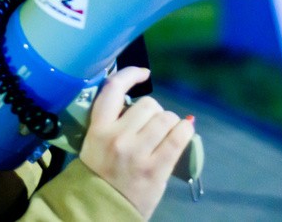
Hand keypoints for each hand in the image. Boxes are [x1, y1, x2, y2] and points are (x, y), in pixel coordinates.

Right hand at [79, 67, 193, 219]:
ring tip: (164, 135)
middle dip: (154, 112)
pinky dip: (184, 131)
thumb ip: (115, 120)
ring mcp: (137, 153)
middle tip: (151, 127)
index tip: (143, 73)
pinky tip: (183, 133)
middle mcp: (117, 137)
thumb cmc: (100, 173)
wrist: (99, 210)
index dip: (131, 74)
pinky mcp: (156, 168)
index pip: (113, 88)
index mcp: (98, 128)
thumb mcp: (97, 141)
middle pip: (148, 104)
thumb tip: (146, 102)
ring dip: (169, 123)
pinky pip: (179, 138)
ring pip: (166, 118)